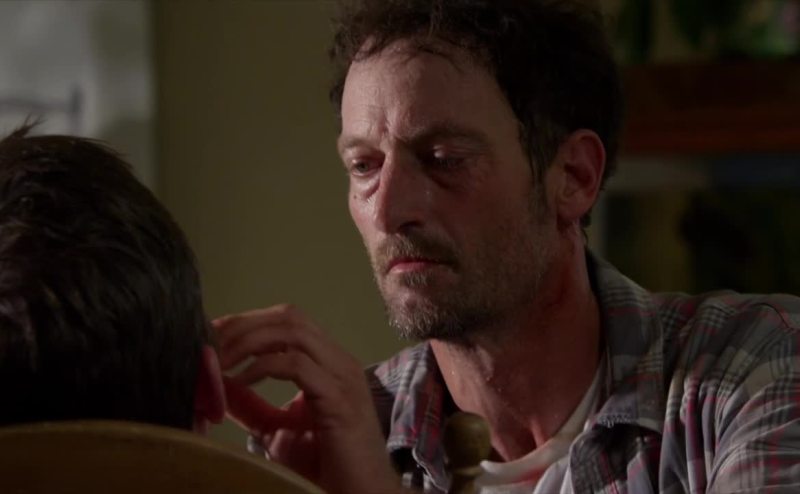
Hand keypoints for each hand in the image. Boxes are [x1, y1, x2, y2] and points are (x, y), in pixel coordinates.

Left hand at [214, 304, 401, 493]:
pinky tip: (239, 381)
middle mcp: (338, 361)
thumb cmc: (325, 465)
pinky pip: (296, 365)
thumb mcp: (276, 430)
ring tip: (220, 359)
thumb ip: (251, 406)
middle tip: (209, 341)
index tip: (210, 335)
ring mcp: (341, 376)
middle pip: (288, 317)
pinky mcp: (338, 397)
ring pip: (292, 332)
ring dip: (249, 340)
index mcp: (328, 363)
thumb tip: (217, 385)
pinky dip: (261, 367)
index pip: (287, 322)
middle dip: (244, 324)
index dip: (246, 322)